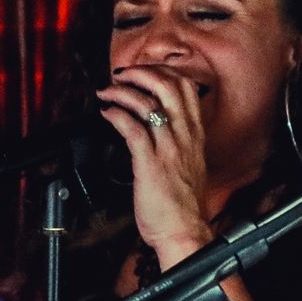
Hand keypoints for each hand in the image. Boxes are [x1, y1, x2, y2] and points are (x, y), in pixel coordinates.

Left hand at [97, 65, 211, 263]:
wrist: (183, 229)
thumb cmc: (183, 202)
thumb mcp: (189, 161)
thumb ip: (178, 139)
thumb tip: (157, 122)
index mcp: (195, 133)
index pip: (186, 87)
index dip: (162, 71)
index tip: (143, 72)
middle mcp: (185, 135)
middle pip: (169, 85)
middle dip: (142, 72)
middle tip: (122, 75)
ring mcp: (168, 147)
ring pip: (148, 102)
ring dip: (122, 91)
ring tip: (107, 92)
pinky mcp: (150, 162)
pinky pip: (132, 128)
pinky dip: (116, 115)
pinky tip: (106, 114)